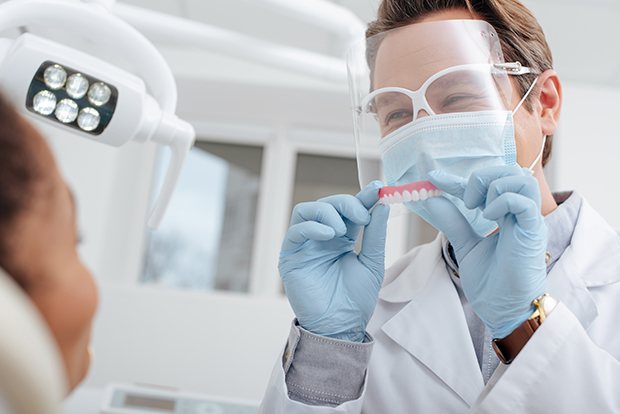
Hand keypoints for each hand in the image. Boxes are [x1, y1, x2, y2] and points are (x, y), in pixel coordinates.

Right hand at [279, 181, 389, 341]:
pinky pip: (296, 231)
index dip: (362, 196)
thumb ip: (374, 234)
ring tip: (343, 230)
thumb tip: (380, 204)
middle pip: (327, 204)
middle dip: (346, 203)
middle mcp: (321, 237)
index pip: (349, 209)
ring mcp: (304, 245)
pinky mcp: (291, 256)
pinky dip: (312, 226)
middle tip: (363, 215)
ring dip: (327, 211)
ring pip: (306, 210)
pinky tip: (330, 235)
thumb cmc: (355, 299)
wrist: (340, 326)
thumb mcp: (371, 262)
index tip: (378, 188)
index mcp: (341, 238)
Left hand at [427, 166, 546, 338]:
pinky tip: (488, 217)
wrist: (503, 310)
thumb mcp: (465, 245)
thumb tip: (432, 199)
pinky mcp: (532, 233)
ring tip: (477, 207)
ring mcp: (528, 222)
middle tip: (466, 199)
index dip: (458, 178)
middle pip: (511, 171)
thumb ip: (453, 221)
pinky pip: (522, 202)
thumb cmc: (491, 282)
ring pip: (520, 179)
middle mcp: (520, 215)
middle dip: (483, 176)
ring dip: (493, 185)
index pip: (487, 184)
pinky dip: (501, 201)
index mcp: (507, 215)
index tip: (434, 178)